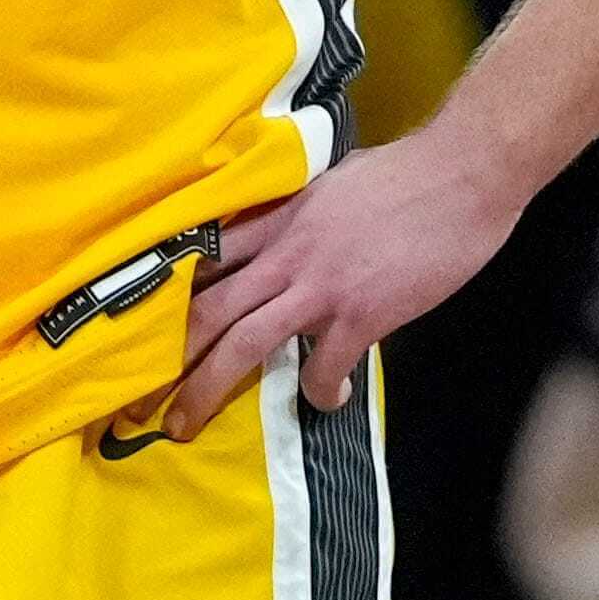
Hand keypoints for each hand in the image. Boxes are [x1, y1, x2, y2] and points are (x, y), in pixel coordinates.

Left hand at [172, 135, 522, 437]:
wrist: (462, 174)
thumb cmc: (406, 173)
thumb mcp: (330, 183)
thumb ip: (300, 213)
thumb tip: (289, 229)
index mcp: (276, 219)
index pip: (202, 260)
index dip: (165, 298)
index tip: (140, 330)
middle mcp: (283, 255)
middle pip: (204, 312)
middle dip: (166, 362)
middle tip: (136, 402)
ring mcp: (318, 287)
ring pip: (242, 345)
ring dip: (205, 390)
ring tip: (181, 426)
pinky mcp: (359, 315)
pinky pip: (322, 369)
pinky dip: (321, 392)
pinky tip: (330, 398)